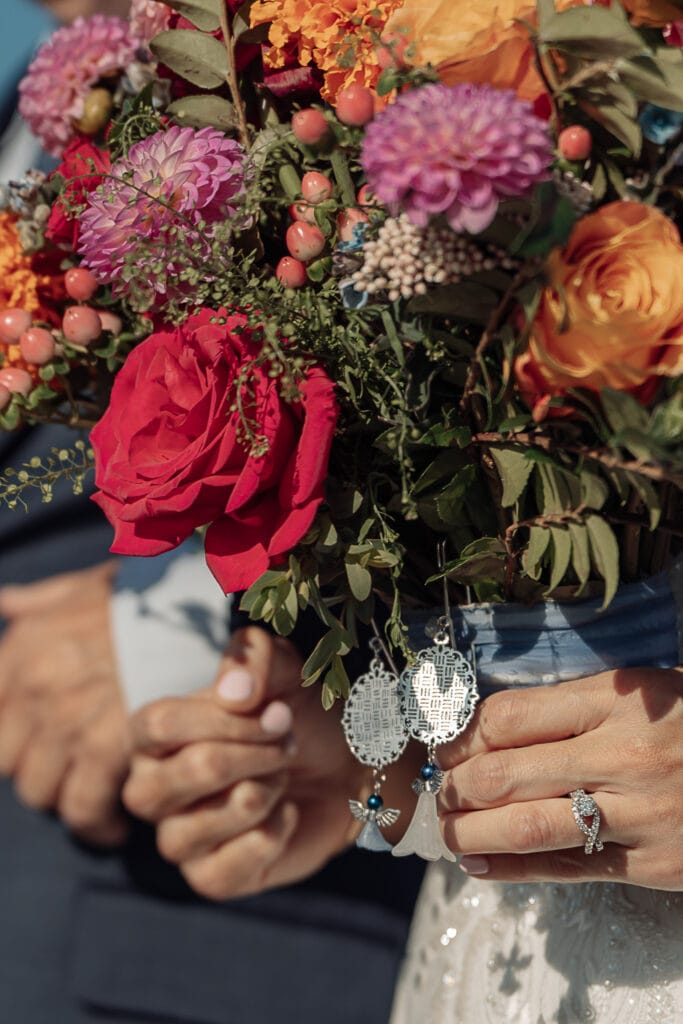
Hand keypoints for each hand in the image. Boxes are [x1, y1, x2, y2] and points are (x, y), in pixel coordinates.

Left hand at [0, 563, 129, 844]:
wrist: (195, 608)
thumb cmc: (145, 600)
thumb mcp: (84, 585)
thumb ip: (41, 601)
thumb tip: (7, 602)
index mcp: (24, 647)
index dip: (14, 736)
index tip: (37, 745)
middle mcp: (34, 684)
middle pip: (10, 761)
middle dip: (41, 771)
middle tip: (75, 774)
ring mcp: (65, 719)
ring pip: (41, 791)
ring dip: (69, 800)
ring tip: (98, 801)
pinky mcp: (104, 748)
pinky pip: (83, 808)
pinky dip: (97, 826)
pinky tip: (114, 828)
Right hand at [123, 626, 365, 899]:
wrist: (346, 769)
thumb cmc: (298, 712)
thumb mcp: (283, 667)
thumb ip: (254, 657)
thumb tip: (236, 689)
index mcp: (153, 734)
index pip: (160, 724)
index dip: (225, 718)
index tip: (276, 711)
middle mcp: (150, 788)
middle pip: (187, 772)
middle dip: (254, 754)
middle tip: (286, 742)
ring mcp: (177, 837)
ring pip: (202, 825)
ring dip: (262, 792)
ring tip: (281, 776)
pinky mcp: (209, 878)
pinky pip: (225, 869)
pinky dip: (270, 835)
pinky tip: (285, 814)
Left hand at [438, 667, 682, 889]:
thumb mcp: (641, 691)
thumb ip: (574, 706)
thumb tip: (489, 729)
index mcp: (615, 699)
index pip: (508, 716)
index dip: (462, 736)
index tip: (444, 746)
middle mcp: (622, 754)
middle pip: (504, 773)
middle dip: (455, 787)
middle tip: (440, 792)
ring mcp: (640, 813)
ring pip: (527, 827)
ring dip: (470, 834)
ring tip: (449, 833)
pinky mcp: (655, 864)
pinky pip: (568, 869)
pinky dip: (512, 870)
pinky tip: (480, 866)